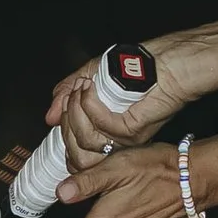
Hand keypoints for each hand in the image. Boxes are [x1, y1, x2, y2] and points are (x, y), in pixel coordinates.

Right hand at [43, 52, 183, 172]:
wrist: (167, 62)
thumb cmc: (134, 67)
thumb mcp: (90, 77)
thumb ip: (66, 96)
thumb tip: (50, 118)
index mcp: (106, 135)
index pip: (75, 155)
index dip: (62, 134)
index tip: (60, 109)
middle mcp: (115, 142)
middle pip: (76, 153)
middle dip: (66, 119)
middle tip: (73, 92)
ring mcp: (124, 139)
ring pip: (85, 140)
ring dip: (76, 109)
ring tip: (84, 85)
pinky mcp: (133, 131)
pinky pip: (100, 126)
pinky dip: (89, 104)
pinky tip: (91, 87)